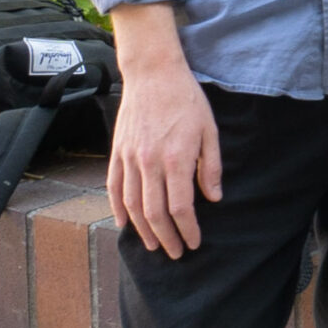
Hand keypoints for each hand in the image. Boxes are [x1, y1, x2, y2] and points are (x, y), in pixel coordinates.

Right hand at [107, 50, 221, 258]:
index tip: (194, 242)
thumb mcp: (209, 131)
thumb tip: (213, 198)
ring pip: (132, 204)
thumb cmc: (187, 101)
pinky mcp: (117, 153)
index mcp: (175, 159)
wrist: (153, 75)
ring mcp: (129, 159)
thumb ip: (210, 167)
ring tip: (154, 244)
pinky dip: (117, 208)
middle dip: (166, 237)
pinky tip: (124, 223)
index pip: (180, 207)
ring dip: (142, 229)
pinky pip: (114, 187)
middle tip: (176, 253)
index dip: (187, 229)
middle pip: (154, 212)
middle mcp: (149, 163)